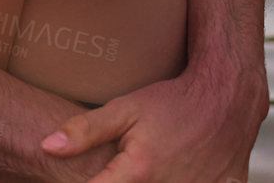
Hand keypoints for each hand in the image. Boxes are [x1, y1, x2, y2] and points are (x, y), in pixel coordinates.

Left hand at [41, 66, 265, 181]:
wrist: (227, 99)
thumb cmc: (171, 103)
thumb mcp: (124, 109)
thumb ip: (84, 131)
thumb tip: (47, 148)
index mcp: (141, 172)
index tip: (76, 178)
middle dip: (118, 181)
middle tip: (123, 165)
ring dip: (150, 182)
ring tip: (147, 168)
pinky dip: (180, 182)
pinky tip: (171, 172)